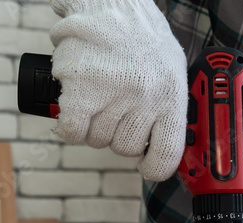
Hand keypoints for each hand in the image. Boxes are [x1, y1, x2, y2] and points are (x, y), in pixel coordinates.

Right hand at [50, 0, 186, 180]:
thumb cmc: (139, 34)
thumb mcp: (170, 68)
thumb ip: (167, 107)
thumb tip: (159, 147)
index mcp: (172, 94)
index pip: (167, 155)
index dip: (154, 168)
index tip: (146, 166)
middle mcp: (146, 97)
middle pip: (126, 149)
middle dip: (117, 133)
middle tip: (114, 107)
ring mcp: (113, 93)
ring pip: (97, 140)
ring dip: (92, 125)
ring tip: (96, 94)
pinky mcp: (82, 87)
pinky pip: (73, 131)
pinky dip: (70, 125)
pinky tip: (75, 107)